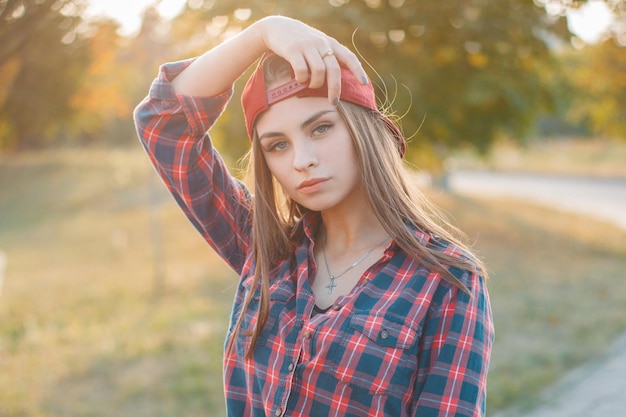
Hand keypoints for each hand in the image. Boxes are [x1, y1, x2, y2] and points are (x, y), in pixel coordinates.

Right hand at [254, 16, 368, 103]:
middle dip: (335, 89)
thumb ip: (330, 58)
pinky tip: (298, 79)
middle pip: (334, 70)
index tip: (364, 84)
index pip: (349, 57)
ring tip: (309, 85)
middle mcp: (321, 43)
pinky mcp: (293, 49)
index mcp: (330, 43)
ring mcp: (307, 46)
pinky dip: (302, 79)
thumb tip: (342, 79)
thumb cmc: (301, 42)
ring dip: (315, 83)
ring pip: (319, 71)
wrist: (277, 27)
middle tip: (333, 102)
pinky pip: (302, 70)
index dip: (358, 71)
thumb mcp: (318, 45)